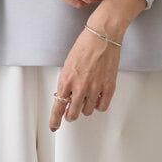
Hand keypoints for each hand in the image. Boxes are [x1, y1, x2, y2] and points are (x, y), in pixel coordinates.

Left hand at [49, 0, 146, 130]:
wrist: (102, 35)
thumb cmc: (85, 44)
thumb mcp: (69, 63)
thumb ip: (67, 81)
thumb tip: (67, 95)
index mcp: (66, 79)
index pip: (58, 106)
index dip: (55, 119)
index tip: (54, 126)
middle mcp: (80, 86)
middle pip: (73, 113)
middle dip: (71, 114)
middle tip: (71, 111)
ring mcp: (95, 88)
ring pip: (88, 111)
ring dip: (85, 107)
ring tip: (87, 96)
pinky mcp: (108, 86)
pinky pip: (102, 106)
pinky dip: (99, 105)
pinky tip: (97, 97)